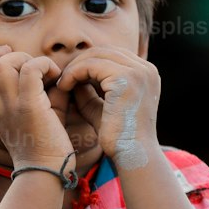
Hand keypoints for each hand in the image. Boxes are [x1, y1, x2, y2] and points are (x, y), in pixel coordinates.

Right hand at [0, 46, 74, 169]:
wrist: (48, 171)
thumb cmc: (45, 145)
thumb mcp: (34, 115)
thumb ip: (41, 90)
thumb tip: (56, 70)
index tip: (7, 62)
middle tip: (23, 61)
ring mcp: (10, 106)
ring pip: (2, 64)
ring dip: (23, 58)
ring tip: (41, 71)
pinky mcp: (30, 106)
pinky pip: (30, 69)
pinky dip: (43, 64)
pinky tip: (55, 75)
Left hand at [56, 48, 159, 170]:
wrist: (132, 156)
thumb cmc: (118, 139)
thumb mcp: (102, 108)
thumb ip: (89, 91)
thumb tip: (72, 75)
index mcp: (146, 74)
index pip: (112, 56)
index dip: (88, 64)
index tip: (71, 79)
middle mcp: (147, 69)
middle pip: (105, 51)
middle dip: (80, 62)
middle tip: (62, 79)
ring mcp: (139, 72)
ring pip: (96, 55)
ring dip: (75, 67)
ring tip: (62, 84)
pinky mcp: (126, 78)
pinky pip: (91, 65)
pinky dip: (74, 73)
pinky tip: (64, 86)